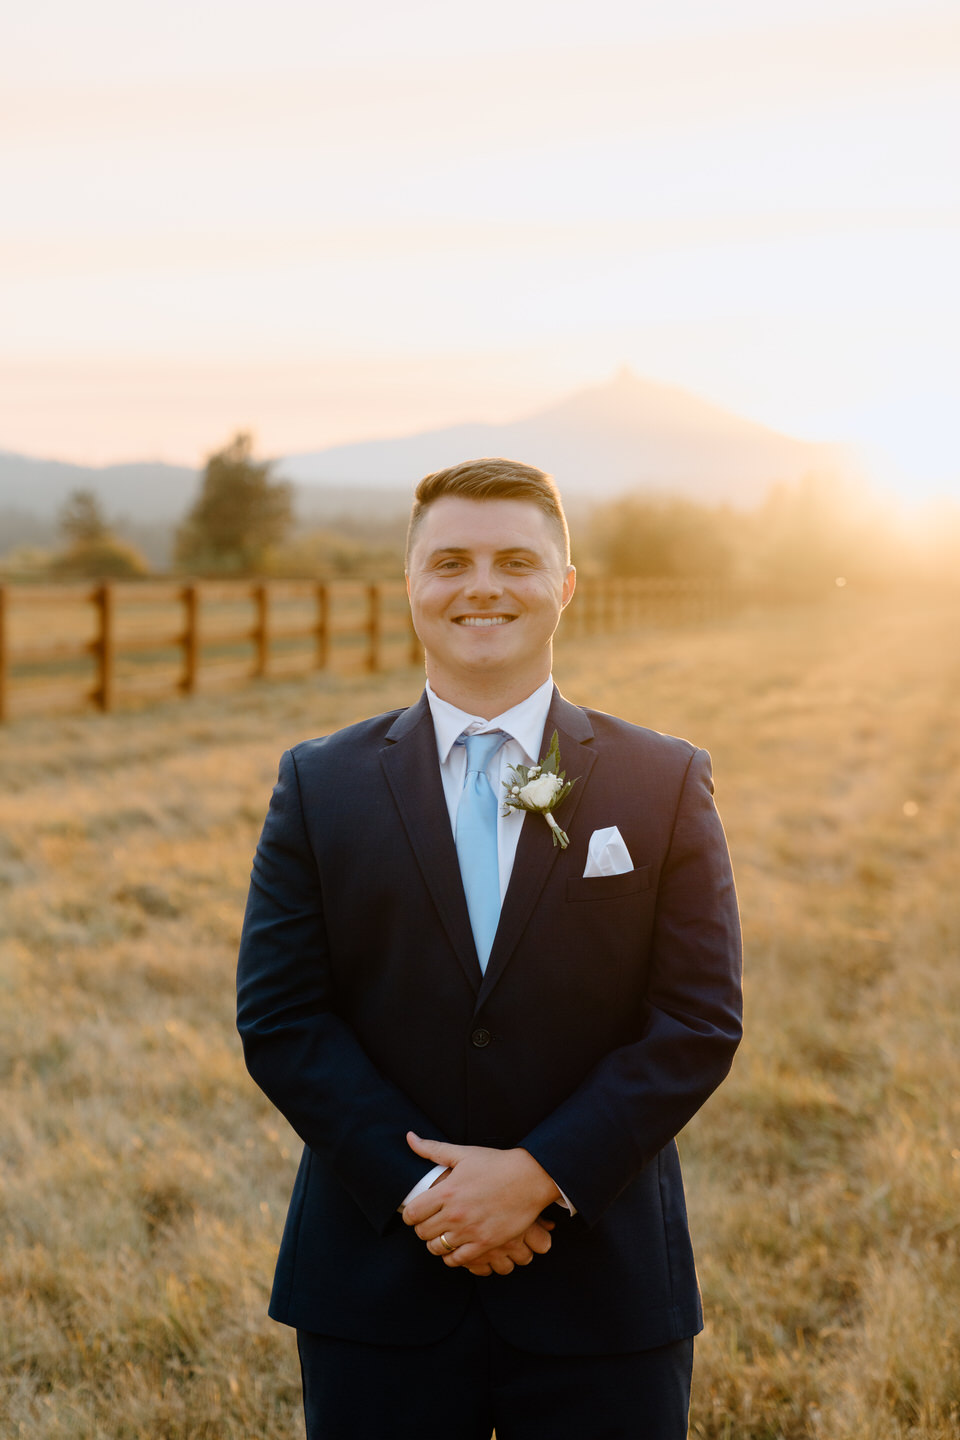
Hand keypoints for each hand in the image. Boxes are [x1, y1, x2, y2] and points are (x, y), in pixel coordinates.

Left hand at [402, 1132, 561, 1267]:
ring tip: (445, 1234)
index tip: (419, 1212)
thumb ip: (433, 1149)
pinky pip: (457, 1260)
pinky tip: (458, 1246)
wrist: (530, 1178)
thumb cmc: (496, 1163)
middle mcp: (455, 1213)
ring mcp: (470, 1230)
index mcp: (447, 1191)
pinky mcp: (485, 1243)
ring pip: (437, 1248)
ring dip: (437, 1242)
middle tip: (432, 1222)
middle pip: (422, 1233)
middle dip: (423, 1228)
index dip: (411, 1215)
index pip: (412, 1214)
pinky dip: (453, 1256)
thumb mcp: (463, 1153)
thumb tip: (409, 1137)